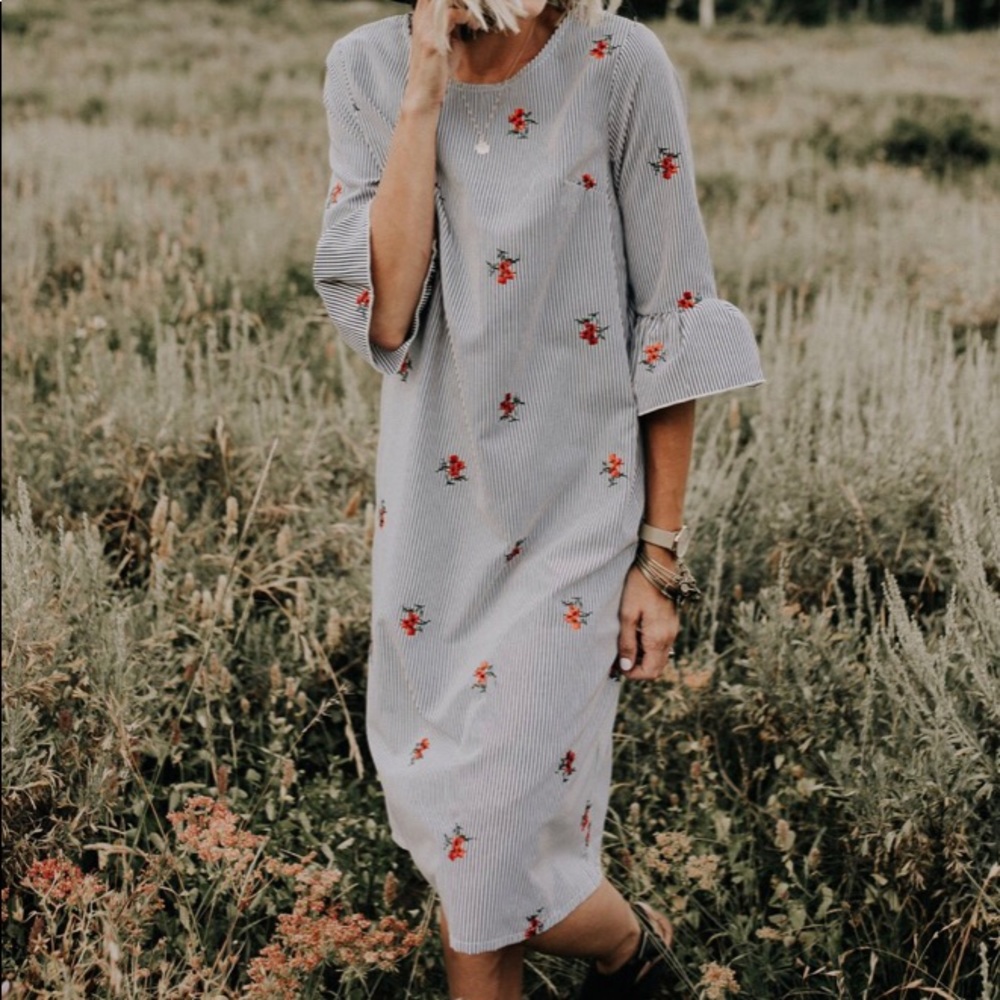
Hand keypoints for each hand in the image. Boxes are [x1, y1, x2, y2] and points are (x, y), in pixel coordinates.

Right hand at [403, 0, 474, 113]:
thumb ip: (454, 26)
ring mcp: (425, 28)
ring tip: (478, 15)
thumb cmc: (437, 71)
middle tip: (479, 5)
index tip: (473, 5)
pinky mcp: (432, 40)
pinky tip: (475, 26)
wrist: (425, 94)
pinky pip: (451, 14)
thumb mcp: (448, 43)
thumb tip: (470, 16)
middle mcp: (421, 18)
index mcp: (423, 17)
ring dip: (467, 4)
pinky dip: (467, 17)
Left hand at [614, 561, 679, 680]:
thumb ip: (627, 643)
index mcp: (658, 638)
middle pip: (656, 668)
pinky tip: (634, 636)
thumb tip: (626, 667)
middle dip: (637, 669)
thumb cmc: (639, 587)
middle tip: (618, 661)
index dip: (633, 674)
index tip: (617, 667)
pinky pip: (661, 645)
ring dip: (643, 659)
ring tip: (624, 648)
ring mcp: (672, 631)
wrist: (659, 564)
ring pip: (659, 657)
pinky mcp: (671, 623)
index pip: (650, 672)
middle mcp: (669, 638)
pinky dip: (648, 648)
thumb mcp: (627, 615)